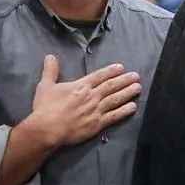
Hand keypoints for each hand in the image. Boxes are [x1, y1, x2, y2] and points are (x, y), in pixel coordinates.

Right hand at [25, 55, 142, 148]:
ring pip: (115, 99)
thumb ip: (50, 70)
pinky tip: (133, 107)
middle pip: (111, 86)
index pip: (99, 76)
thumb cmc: (45, 108)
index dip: (111, 71)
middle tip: (136, 76)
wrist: (47, 129)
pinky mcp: (97, 124)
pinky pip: (114, 116)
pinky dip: (124, 111)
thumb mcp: (45, 86)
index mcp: (80, 86)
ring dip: (128, 93)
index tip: (121, 67)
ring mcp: (96, 110)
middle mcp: (91, 96)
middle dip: (125, 80)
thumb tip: (50, 56)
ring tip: (138, 88)